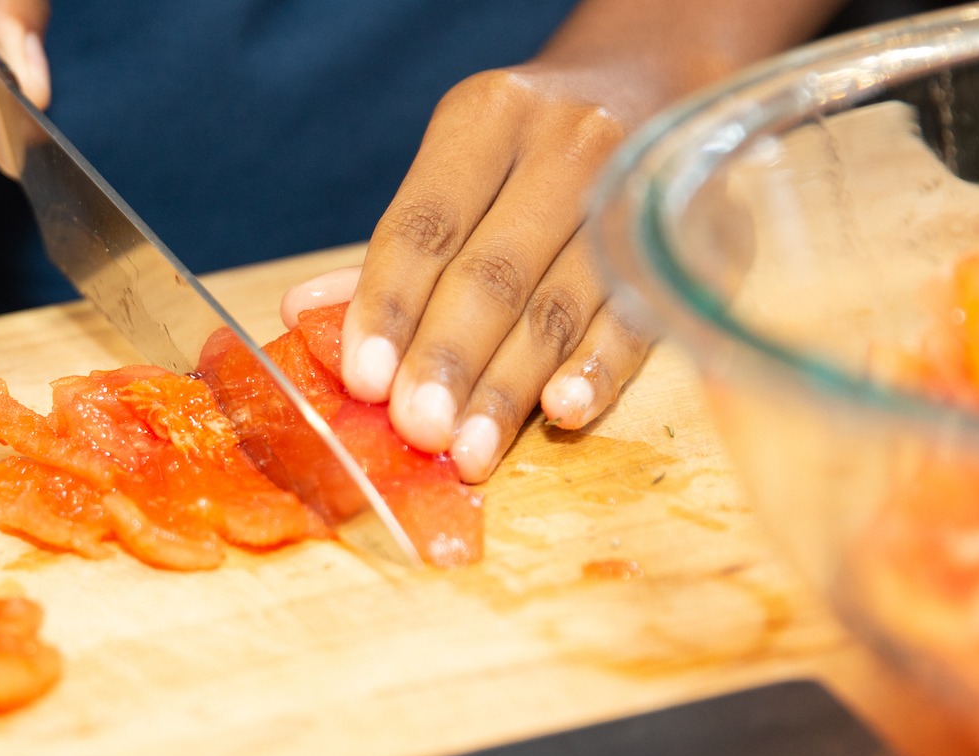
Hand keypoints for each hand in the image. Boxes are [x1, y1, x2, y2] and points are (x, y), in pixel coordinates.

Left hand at [290, 62, 664, 484]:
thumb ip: (394, 249)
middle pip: (491, 273)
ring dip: (510, 387)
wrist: (656, 82)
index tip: (364, 379)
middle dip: (448, 360)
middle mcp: (564, 145)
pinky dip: (596, 370)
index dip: (391, 304)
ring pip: (558, 305)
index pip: (425, 224)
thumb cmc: (529, 151)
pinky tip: (562, 412)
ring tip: (471, 449)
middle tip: (417, 430)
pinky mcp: (677, 240)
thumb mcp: (460, 168)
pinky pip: (632, 318)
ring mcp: (630, 190)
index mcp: (486, 117)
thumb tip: (301, 314)